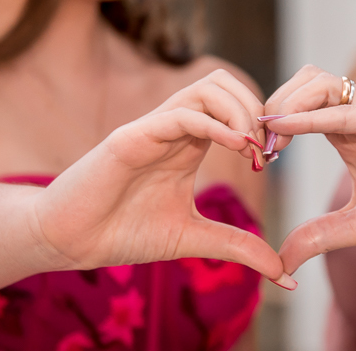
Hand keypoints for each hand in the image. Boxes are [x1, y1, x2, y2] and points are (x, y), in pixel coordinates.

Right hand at [32, 71, 294, 287]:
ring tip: (250, 148)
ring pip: (206, 87)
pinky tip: (234, 148)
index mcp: (189, 143)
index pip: (234, 104)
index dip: (261, 124)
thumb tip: (285, 273)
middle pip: (225, 83)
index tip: (271, 159)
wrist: (70, 241)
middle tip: (264, 150)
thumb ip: (236, 246)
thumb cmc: (123, 233)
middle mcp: (173, 127)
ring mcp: (152, 127)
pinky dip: (213, 124)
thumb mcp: (193, 238)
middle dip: (255, 108)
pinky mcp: (131, 137)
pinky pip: (180, 114)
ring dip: (239, 111)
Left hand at [262, 66, 355, 274]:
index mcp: (349, 131)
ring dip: (287, 103)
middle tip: (261, 146)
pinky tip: (287, 129)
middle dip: (273, 104)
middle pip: (303, 80)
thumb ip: (320, 236)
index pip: (298, 103)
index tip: (257, 158)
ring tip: (273, 139)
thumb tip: (283, 262)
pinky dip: (314, 115)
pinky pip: (350, 108)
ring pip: (321, 80)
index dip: (271, 122)